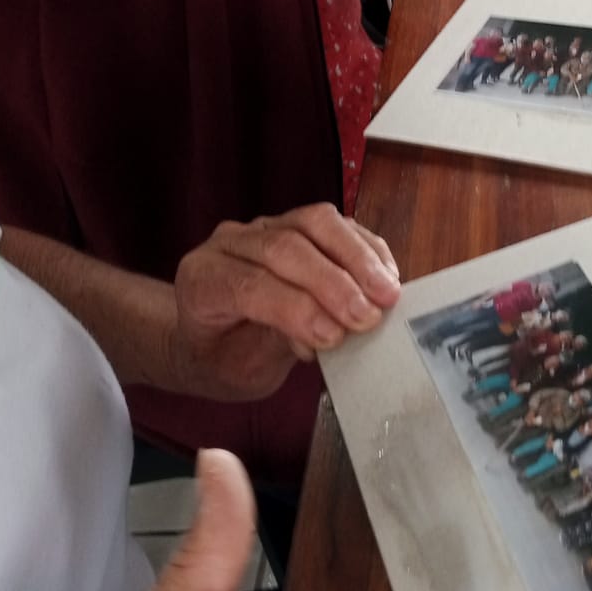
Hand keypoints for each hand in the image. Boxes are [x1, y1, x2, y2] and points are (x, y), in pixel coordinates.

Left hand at [168, 204, 402, 399]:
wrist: (215, 339)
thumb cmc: (226, 358)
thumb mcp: (241, 368)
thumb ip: (278, 343)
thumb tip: (330, 330)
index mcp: (204, 279)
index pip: (250, 283)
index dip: (295, 308)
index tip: (334, 337)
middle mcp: (231, 243)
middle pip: (286, 246)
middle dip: (332, 282)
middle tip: (368, 317)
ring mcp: (266, 227)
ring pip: (315, 222)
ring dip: (358, 258)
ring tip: (387, 294)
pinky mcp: (299, 224)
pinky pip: (337, 224)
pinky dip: (367, 249)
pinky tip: (387, 278)